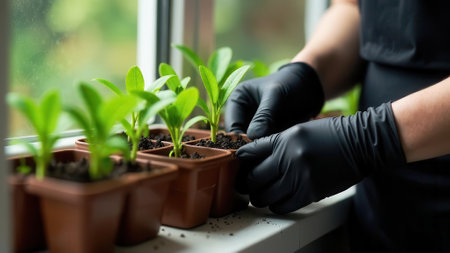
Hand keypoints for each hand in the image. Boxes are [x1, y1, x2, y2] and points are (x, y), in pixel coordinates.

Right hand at [225, 62, 323, 138]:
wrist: (310, 86)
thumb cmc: (291, 83)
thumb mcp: (276, 95)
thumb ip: (264, 115)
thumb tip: (252, 136)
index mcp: (237, 100)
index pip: (232, 125)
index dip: (240, 139)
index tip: (255, 146)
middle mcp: (242, 114)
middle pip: (240, 138)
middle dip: (253, 145)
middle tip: (268, 149)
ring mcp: (255, 125)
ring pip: (253, 144)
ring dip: (264, 147)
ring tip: (278, 145)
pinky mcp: (267, 133)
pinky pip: (266, 145)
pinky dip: (273, 147)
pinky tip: (283, 145)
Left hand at [236, 103, 405, 213]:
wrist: (360, 143)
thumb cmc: (329, 134)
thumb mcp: (298, 130)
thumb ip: (276, 142)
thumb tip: (254, 157)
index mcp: (283, 140)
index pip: (249, 153)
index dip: (241, 161)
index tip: (240, 166)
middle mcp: (288, 158)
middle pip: (253, 178)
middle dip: (247, 183)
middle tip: (248, 184)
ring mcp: (299, 177)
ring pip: (264, 196)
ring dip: (260, 197)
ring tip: (262, 194)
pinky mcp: (311, 193)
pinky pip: (282, 206)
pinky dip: (275, 205)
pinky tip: (277, 200)